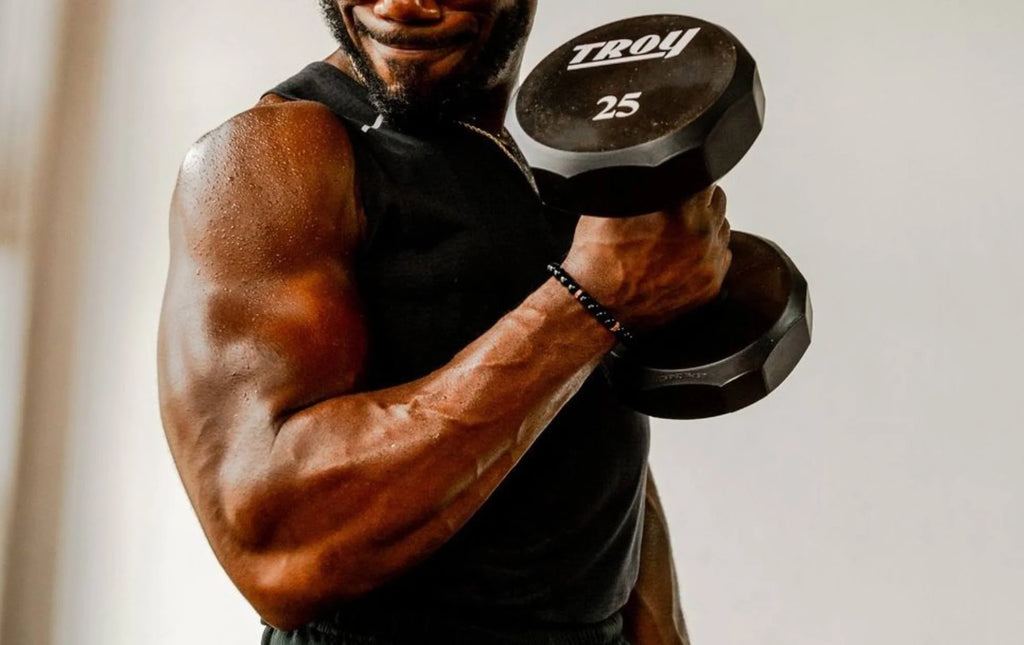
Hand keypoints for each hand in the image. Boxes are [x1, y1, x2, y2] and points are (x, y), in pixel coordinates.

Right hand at [561, 185, 731, 329]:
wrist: (595, 307)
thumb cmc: (598, 260)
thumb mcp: (611, 204)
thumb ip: (641, 181)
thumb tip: (652, 168)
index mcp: (681, 209)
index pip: (703, 172)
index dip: (687, 174)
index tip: (676, 182)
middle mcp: (701, 235)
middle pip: (717, 200)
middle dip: (698, 200)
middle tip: (673, 209)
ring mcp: (708, 263)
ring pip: (721, 228)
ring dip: (705, 226)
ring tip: (675, 236)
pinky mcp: (709, 286)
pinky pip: (721, 257)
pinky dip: (706, 253)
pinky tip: (680, 257)